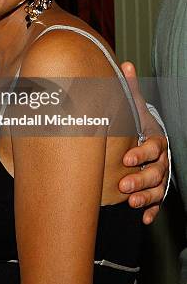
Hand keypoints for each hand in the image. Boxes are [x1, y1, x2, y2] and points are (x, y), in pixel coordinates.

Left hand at [118, 62, 168, 223]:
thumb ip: (129, 89)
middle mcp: (161, 161)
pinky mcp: (155, 191)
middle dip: (141, 179)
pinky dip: (151, 211)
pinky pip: (157, 203)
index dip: (142, 154)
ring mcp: (160, 177)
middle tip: (123, 185)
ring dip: (145, 197)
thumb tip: (125, 64)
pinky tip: (143, 219)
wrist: (143, 141)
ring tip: (129, 202)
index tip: (126, 158)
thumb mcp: (132, 106)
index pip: (154, 148)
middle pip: (157, 172)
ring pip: (158, 190)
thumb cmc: (135, 124)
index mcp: (156, 140)